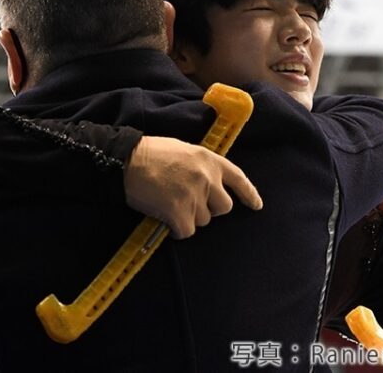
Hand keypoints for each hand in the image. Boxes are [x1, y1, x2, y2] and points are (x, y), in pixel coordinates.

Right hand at [123, 136, 262, 238]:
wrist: (126, 161)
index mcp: (210, 160)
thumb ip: (201, 167)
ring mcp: (195, 196)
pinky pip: (186, 232)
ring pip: (202, 221)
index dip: (249, 194)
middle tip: (187, 201)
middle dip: (208, 208)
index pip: (238, 179)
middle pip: (223, 207)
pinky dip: (176, 229)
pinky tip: (164, 216)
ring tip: (168, 202)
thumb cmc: (150, 153)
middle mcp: (207, 178)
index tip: (256, 206)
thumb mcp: (184, 151)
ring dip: (188, 217)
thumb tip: (209, 186)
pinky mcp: (180, 213)